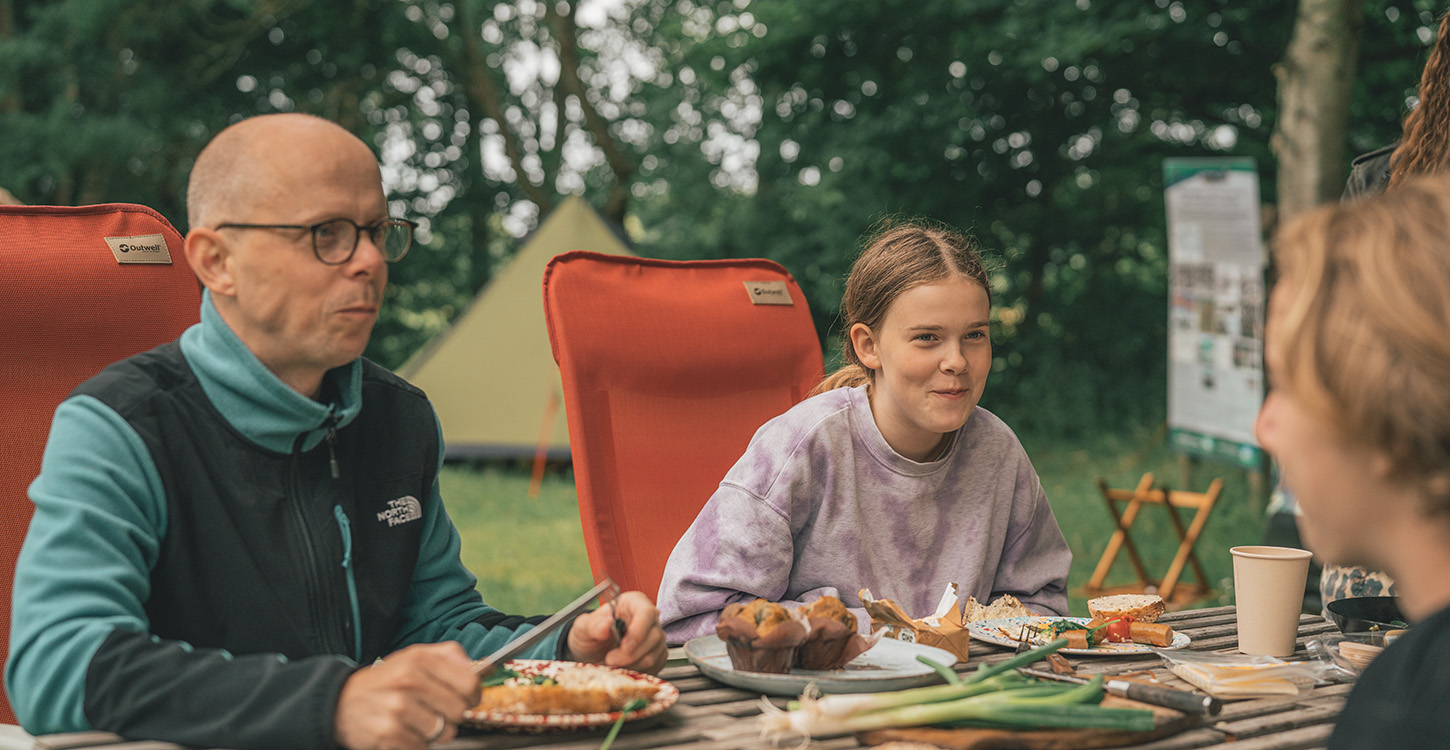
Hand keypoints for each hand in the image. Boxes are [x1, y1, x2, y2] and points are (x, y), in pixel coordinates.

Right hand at [334, 641, 479, 749]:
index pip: (469, 683)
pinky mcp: (389, 733)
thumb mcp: (413, 656)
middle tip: (437, 712)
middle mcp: (408, 682)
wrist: (340, 702)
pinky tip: (403, 731)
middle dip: (452, 716)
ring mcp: (398, 708)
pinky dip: (416, 743)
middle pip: (459, 711)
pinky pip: (423, 747)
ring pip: (444, 732)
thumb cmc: (384, 681)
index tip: (469, 699)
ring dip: (435, 732)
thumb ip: (448, 655)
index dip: (474, 695)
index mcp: (419, 660)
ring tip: (417, 721)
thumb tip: (478, 666)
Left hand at [565, 590, 667, 673]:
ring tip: (613, 663)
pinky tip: (623, 667)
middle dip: (631, 654)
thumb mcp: (582, 628)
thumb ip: (592, 625)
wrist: (591, 653)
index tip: (624, 646)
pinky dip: (638, 671)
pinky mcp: (657, 655)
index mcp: (632, 603)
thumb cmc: (589, 635)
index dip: (638, 631)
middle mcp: (647, 618)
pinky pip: (654, 666)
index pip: (646, 612)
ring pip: (654, 654)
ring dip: (632, 664)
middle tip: (610, 659)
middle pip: (653, 636)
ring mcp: (655, 637)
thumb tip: (606, 624)